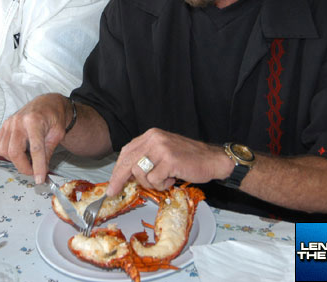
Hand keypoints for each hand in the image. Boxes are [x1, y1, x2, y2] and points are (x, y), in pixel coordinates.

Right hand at [0, 93, 70, 183]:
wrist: (47, 103)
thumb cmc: (54, 117)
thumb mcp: (58, 134)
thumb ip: (48, 152)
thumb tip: (41, 171)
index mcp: (34, 121)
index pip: (35, 149)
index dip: (37, 166)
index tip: (40, 179)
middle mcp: (18, 121)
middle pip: (15, 152)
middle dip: (24, 167)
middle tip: (35, 173)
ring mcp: (8, 123)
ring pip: (5, 151)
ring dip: (16, 161)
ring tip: (29, 160)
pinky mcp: (4, 126)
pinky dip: (8, 154)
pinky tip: (20, 152)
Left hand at [106, 128, 229, 196]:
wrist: (213, 160)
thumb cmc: (189, 159)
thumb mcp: (163, 152)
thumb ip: (146, 158)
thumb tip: (126, 175)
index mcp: (151, 135)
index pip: (127, 152)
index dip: (118, 169)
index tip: (113, 183)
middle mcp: (154, 139)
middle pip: (128, 161)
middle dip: (119, 179)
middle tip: (113, 192)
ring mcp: (161, 148)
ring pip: (140, 172)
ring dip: (150, 183)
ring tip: (164, 180)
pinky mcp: (169, 160)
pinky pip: (154, 179)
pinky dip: (162, 185)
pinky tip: (172, 179)